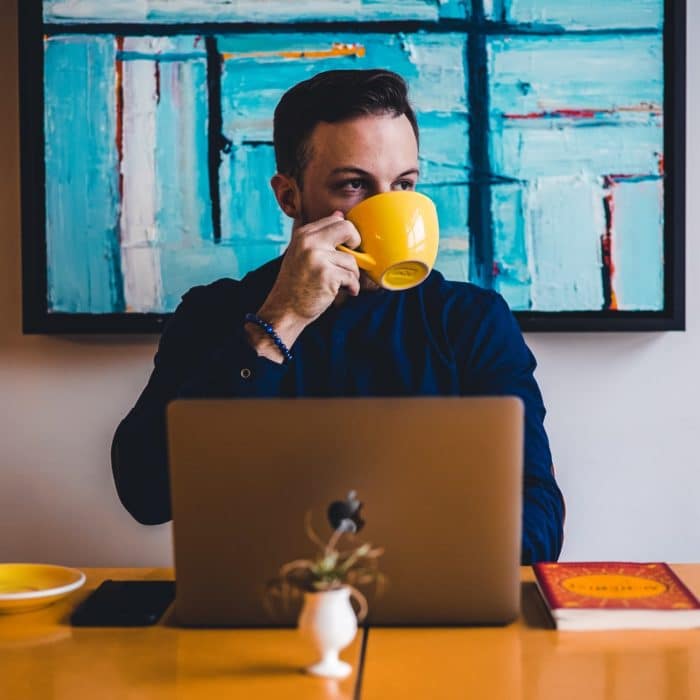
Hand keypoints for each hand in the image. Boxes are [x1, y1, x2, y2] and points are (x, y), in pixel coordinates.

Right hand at [245, 212, 360, 361]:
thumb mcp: (302, 253)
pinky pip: (351, 277)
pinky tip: (345, 291)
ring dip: (352, 275)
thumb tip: (339, 215)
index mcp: (303, 234)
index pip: (335, 220)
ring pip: (352, 260)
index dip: (346, 234)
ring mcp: (318, 258)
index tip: (347, 248)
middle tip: (350, 260)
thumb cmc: (296, 284)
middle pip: (348, 229)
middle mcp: (309, 242)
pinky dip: (352, 287)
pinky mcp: (327, 275)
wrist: (285, 309)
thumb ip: (320, 236)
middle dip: (356, 244)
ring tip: (342, 284)